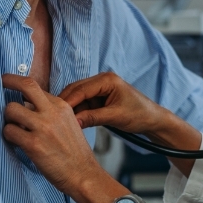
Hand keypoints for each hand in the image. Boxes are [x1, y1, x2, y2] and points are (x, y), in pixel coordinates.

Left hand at [1, 74, 105, 196]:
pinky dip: (8, 135)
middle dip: (8, 81)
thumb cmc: (74, 153)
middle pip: (26, 86)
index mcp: (62, 106)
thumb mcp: (69, 123)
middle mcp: (52, 113)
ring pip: (11, 109)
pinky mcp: (33, 144)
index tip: (10, 84)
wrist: (83, 174)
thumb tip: (27, 106)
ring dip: (7, 119)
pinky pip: (9, 131)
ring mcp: (42, 127)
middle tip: (0, 83)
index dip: (20, 86)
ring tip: (13, 128)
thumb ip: (50, 112)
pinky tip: (16, 141)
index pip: (35, 87)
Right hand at [60, 72, 202, 175]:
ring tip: (56, 121)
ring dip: (69, 109)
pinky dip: (77, 112)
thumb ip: (93, 118)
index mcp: (107, 80)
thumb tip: (73, 122)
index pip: (80, 89)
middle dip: (64, 104)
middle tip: (49, 116)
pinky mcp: (99, 98)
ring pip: (77, 98)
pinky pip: (83, 104)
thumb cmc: (140, 115)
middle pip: (75, 91)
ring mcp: (99, 89)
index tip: (53, 112)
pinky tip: (69, 122)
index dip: (66, 101)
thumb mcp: (116, 117)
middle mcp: (101, 80)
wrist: (153, 119)